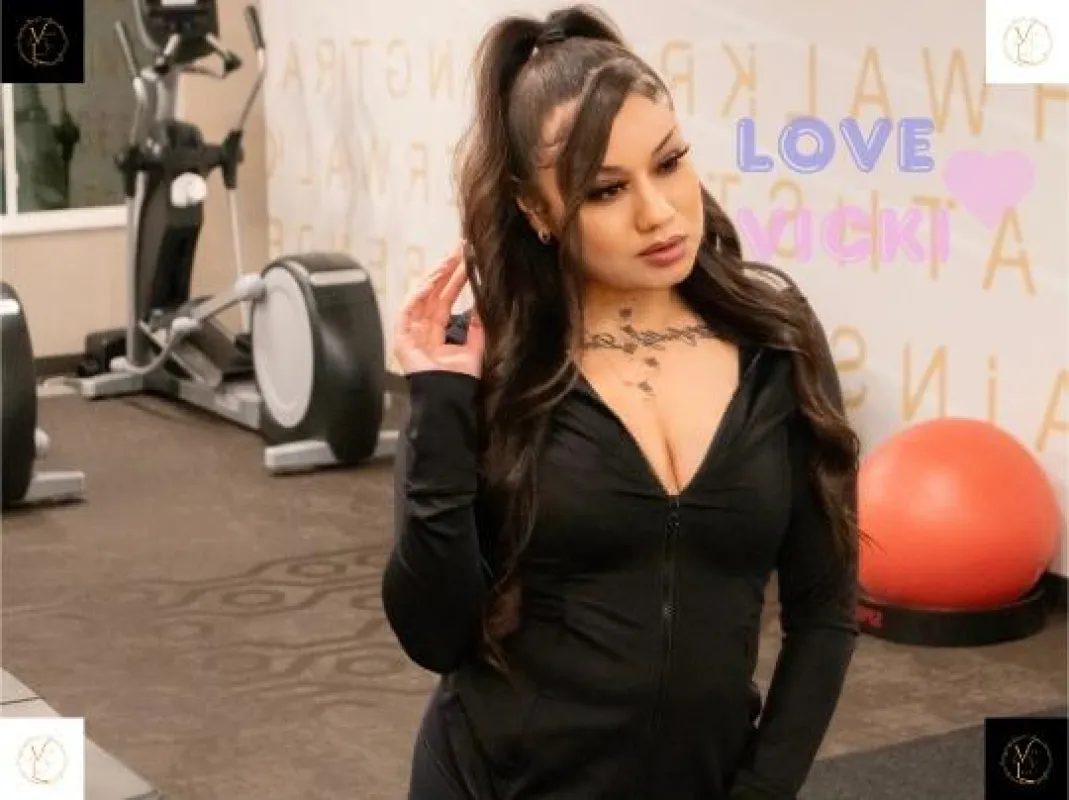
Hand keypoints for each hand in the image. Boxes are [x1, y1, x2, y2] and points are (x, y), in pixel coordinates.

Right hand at [393, 244, 484, 377]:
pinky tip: (428, 284)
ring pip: (421, 296)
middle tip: (459, 248)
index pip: (446, 296)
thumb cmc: (460, 379)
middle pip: (433, 291)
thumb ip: (479, 324)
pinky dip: (415, 297)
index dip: (456, 277)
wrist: (449, 399)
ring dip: (434, 277)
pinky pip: (406, 313)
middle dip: (446, 269)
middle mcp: (424, 327)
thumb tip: (486, 301)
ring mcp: (411, 332)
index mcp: (439, 330)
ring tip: (448, 260)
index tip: (468, 258)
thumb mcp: (475, 346)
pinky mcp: (402, 339)